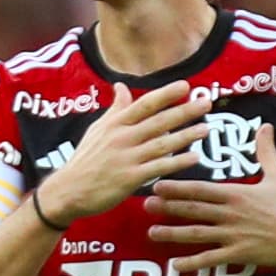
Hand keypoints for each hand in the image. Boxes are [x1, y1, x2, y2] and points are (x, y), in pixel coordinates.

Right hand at [39, 82, 211, 224]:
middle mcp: (121, 137)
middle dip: (184, 111)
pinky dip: (177, 162)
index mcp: (114, 124)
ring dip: (186, 136)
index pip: (144, 104)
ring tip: (206, 129)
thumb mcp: (97, 130)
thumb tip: (121, 86)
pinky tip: (194, 157)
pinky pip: (159, 167)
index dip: (166, 94)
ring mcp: (126, 158)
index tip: (185, 85)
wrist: (68, 190)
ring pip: (163, 144)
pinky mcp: (130, 178)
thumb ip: (114, 109)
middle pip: (159, 121)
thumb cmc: (84, 160)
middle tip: (206, 102)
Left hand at [144, 122, 275, 269]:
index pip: (200, 189)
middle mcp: (230, 214)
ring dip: (172, 234)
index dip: (177, 187)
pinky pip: (211, 259)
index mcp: (236, 194)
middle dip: (167, 208)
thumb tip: (264, 126)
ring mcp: (233, 236)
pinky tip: (175, 265)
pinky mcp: (240, 254)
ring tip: (152, 233)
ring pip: (196, 235)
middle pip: (192, 210)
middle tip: (145, 206)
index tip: (156, 184)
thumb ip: (266, 151)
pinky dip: (193, 263)